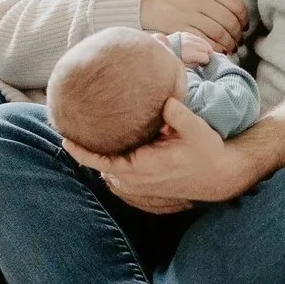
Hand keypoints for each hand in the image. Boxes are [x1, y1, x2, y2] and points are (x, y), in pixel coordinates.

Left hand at [63, 98, 257, 211]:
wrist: (220, 176)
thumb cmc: (208, 152)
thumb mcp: (197, 131)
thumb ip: (180, 116)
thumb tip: (166, 100)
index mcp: (143, 167)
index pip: (102, 161)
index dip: (81, 151)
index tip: (64, 138)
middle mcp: (137, 179)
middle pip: (99, 165)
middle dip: (84, 150)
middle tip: (68, 126)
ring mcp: (139, 183)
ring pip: (108, 169)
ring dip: (96, 155)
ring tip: (82, 134)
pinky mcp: (144, 182)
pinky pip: (118, 171)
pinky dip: (108, 159)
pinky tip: (106, 142)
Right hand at [139, 0, 247, 52]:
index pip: (235, 4)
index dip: (244, 17)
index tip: (244, 24)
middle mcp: (197, 1)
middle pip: (229, 21)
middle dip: (238, 33)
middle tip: (239, 38)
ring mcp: (187, 16)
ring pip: (218, 33)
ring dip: (229, 43)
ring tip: (231, 46)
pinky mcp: (178, 29)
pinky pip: (202, 41)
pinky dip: (214, 48)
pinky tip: (217, 50)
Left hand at [164, 31, 213, 67]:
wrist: (161, 50)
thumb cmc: (173, 61)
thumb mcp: (184, 66)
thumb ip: (195, 64)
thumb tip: (203, 63)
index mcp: (187, 54)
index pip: (205, 57)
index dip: (205, 62)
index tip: (203, 64)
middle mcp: (188, 44)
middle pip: (205, 49)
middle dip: (206, 55)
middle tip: (204, 60)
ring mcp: (187, 37)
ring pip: (203, 42)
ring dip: (206, 48)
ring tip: (205, 53)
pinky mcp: (185, 34)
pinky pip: (198, 38)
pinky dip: (201, 42)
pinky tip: (200, 47)